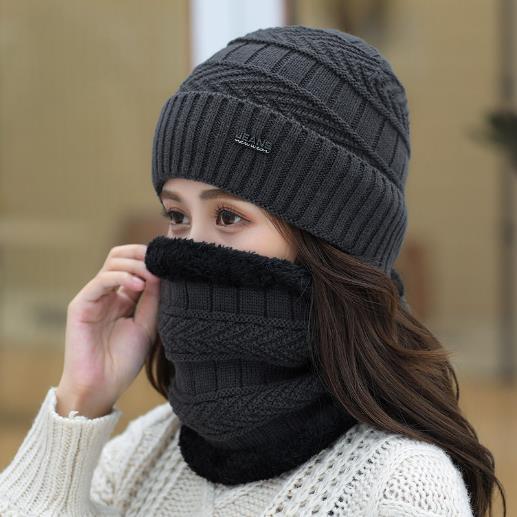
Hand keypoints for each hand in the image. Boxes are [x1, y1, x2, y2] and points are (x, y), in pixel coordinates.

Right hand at [56, 244, 159, 417]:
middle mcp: (108, 293)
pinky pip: (101, 281)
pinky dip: (121, 277)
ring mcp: (94, 297)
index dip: (151, 260)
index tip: (171, 261)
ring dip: (135, 264)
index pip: (135, 265)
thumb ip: (153, 299)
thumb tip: (161, 273)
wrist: (102, 386)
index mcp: (123, 297)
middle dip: (142, 254)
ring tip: (152, 275)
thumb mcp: (147, 325)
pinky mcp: (81, 305)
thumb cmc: (124, 360)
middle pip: (120, 257)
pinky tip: (139, 285)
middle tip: (161, 260)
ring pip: (112, 263)